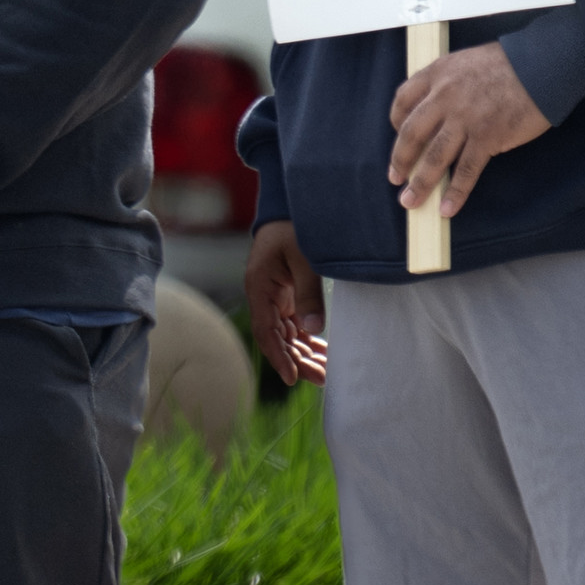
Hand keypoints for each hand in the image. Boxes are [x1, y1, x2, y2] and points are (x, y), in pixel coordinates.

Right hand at [247, 218, 328, 385]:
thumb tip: (314, 329)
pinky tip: (323, 353)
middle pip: (277, 338)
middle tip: (322, 379)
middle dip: (298, 360)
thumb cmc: (295, 227)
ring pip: (287, 334)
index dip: (278, 357)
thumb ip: (308, 293)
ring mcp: (275, 296)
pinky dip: (308, 339)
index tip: (292, 377)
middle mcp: (263, 296)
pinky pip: (295, 324)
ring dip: (304, 353)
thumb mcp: (304, 258)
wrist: (290, 206)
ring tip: (326, 372)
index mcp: (259, 287)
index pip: (265, 331)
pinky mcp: (287, 294)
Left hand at [388, 40, 550, 219]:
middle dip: (400, 159)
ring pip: (434, 157)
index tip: (397, 135)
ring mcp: (465, 118)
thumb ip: (448, 81)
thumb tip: (436, 109)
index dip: (395, 121)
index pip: (403, 99)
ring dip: (420, 183)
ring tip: (410, 201)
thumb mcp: (467, 61)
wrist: (544, 65)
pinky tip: (447, 208)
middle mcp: (445, 96)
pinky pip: (465, 170)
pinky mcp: (487, 137)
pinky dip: (455, 192)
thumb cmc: (510, 62)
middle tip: (395, 178)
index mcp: (438, 73)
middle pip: (411, 133)